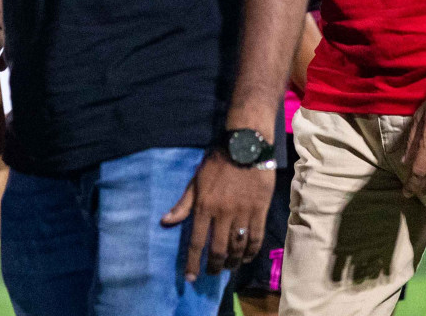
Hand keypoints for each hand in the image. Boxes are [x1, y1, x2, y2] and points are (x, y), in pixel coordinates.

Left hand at [161, 150, 273, 280]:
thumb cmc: (218, 162)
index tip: (191, 278)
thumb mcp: (196, 180)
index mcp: (204, 207)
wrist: (246, 147)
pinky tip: (246, 257)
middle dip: (215, 266)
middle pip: (218, 249)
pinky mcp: (260, 210)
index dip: (193, 263)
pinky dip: (251, 251)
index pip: (196, 242)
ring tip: (229, 267)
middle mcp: (223, 214)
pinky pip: (256, 237)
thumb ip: (183, 204)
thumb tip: (165, 221)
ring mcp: (243, 213)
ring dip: (232, 262)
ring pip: (237, 246)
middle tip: (213, 273)